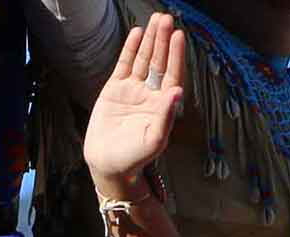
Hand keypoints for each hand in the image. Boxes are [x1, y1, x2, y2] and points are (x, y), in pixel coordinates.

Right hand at [84, 13, 184, 192]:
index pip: (172, 75)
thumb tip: (178, 91)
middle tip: (167, 19)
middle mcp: (150, 95)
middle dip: (163, 41)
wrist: (109, 164)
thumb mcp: (154, 139)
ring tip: (156, 20)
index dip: (176, 56)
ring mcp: (133, 91)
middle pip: (159, 62)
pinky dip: (131, 49)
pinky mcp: (114, 90)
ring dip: (150, 41)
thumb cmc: (134, 157)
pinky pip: (124, 65)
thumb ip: (165, 115)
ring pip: (143, 60)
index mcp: (163, 106)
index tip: (179, 36)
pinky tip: (137, 34)